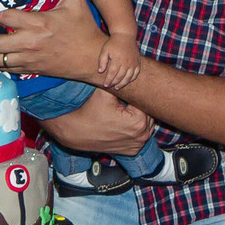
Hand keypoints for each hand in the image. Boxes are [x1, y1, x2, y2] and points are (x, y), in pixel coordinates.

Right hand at [38, 88, 153, 156]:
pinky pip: (140, 135)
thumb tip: (129, 72)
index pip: (143, 102)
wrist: (77, 132)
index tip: (123, 96)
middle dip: (136, 108)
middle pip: (147, 114)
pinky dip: (134, 130)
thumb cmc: (91, 111)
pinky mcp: (133, 151)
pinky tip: (121, 125)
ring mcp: (138, 145)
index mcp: (139, 121)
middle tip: (120, 105)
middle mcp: (142, 136)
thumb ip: (120, 82)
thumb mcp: (105, 93)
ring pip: (145, 124)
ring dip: (137, 118)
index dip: (133, 97)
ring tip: (120, 114)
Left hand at [98, 34, 140, 89]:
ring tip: (117, 87)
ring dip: (123, 83)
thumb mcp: (105, 50)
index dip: (108, 80)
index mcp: (117, 59)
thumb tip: (100, 71)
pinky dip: (132, 78)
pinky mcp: (137, 62)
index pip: (112, 74)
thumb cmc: (113, 43)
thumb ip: (102, 61)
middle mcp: (126, 62)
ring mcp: (133, 62)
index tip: (105, 85)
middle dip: (114, 83)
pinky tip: (127, 81)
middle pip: (120, 77)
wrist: (125, 35)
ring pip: (129, 77)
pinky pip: (136, 73)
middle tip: (110, 86)